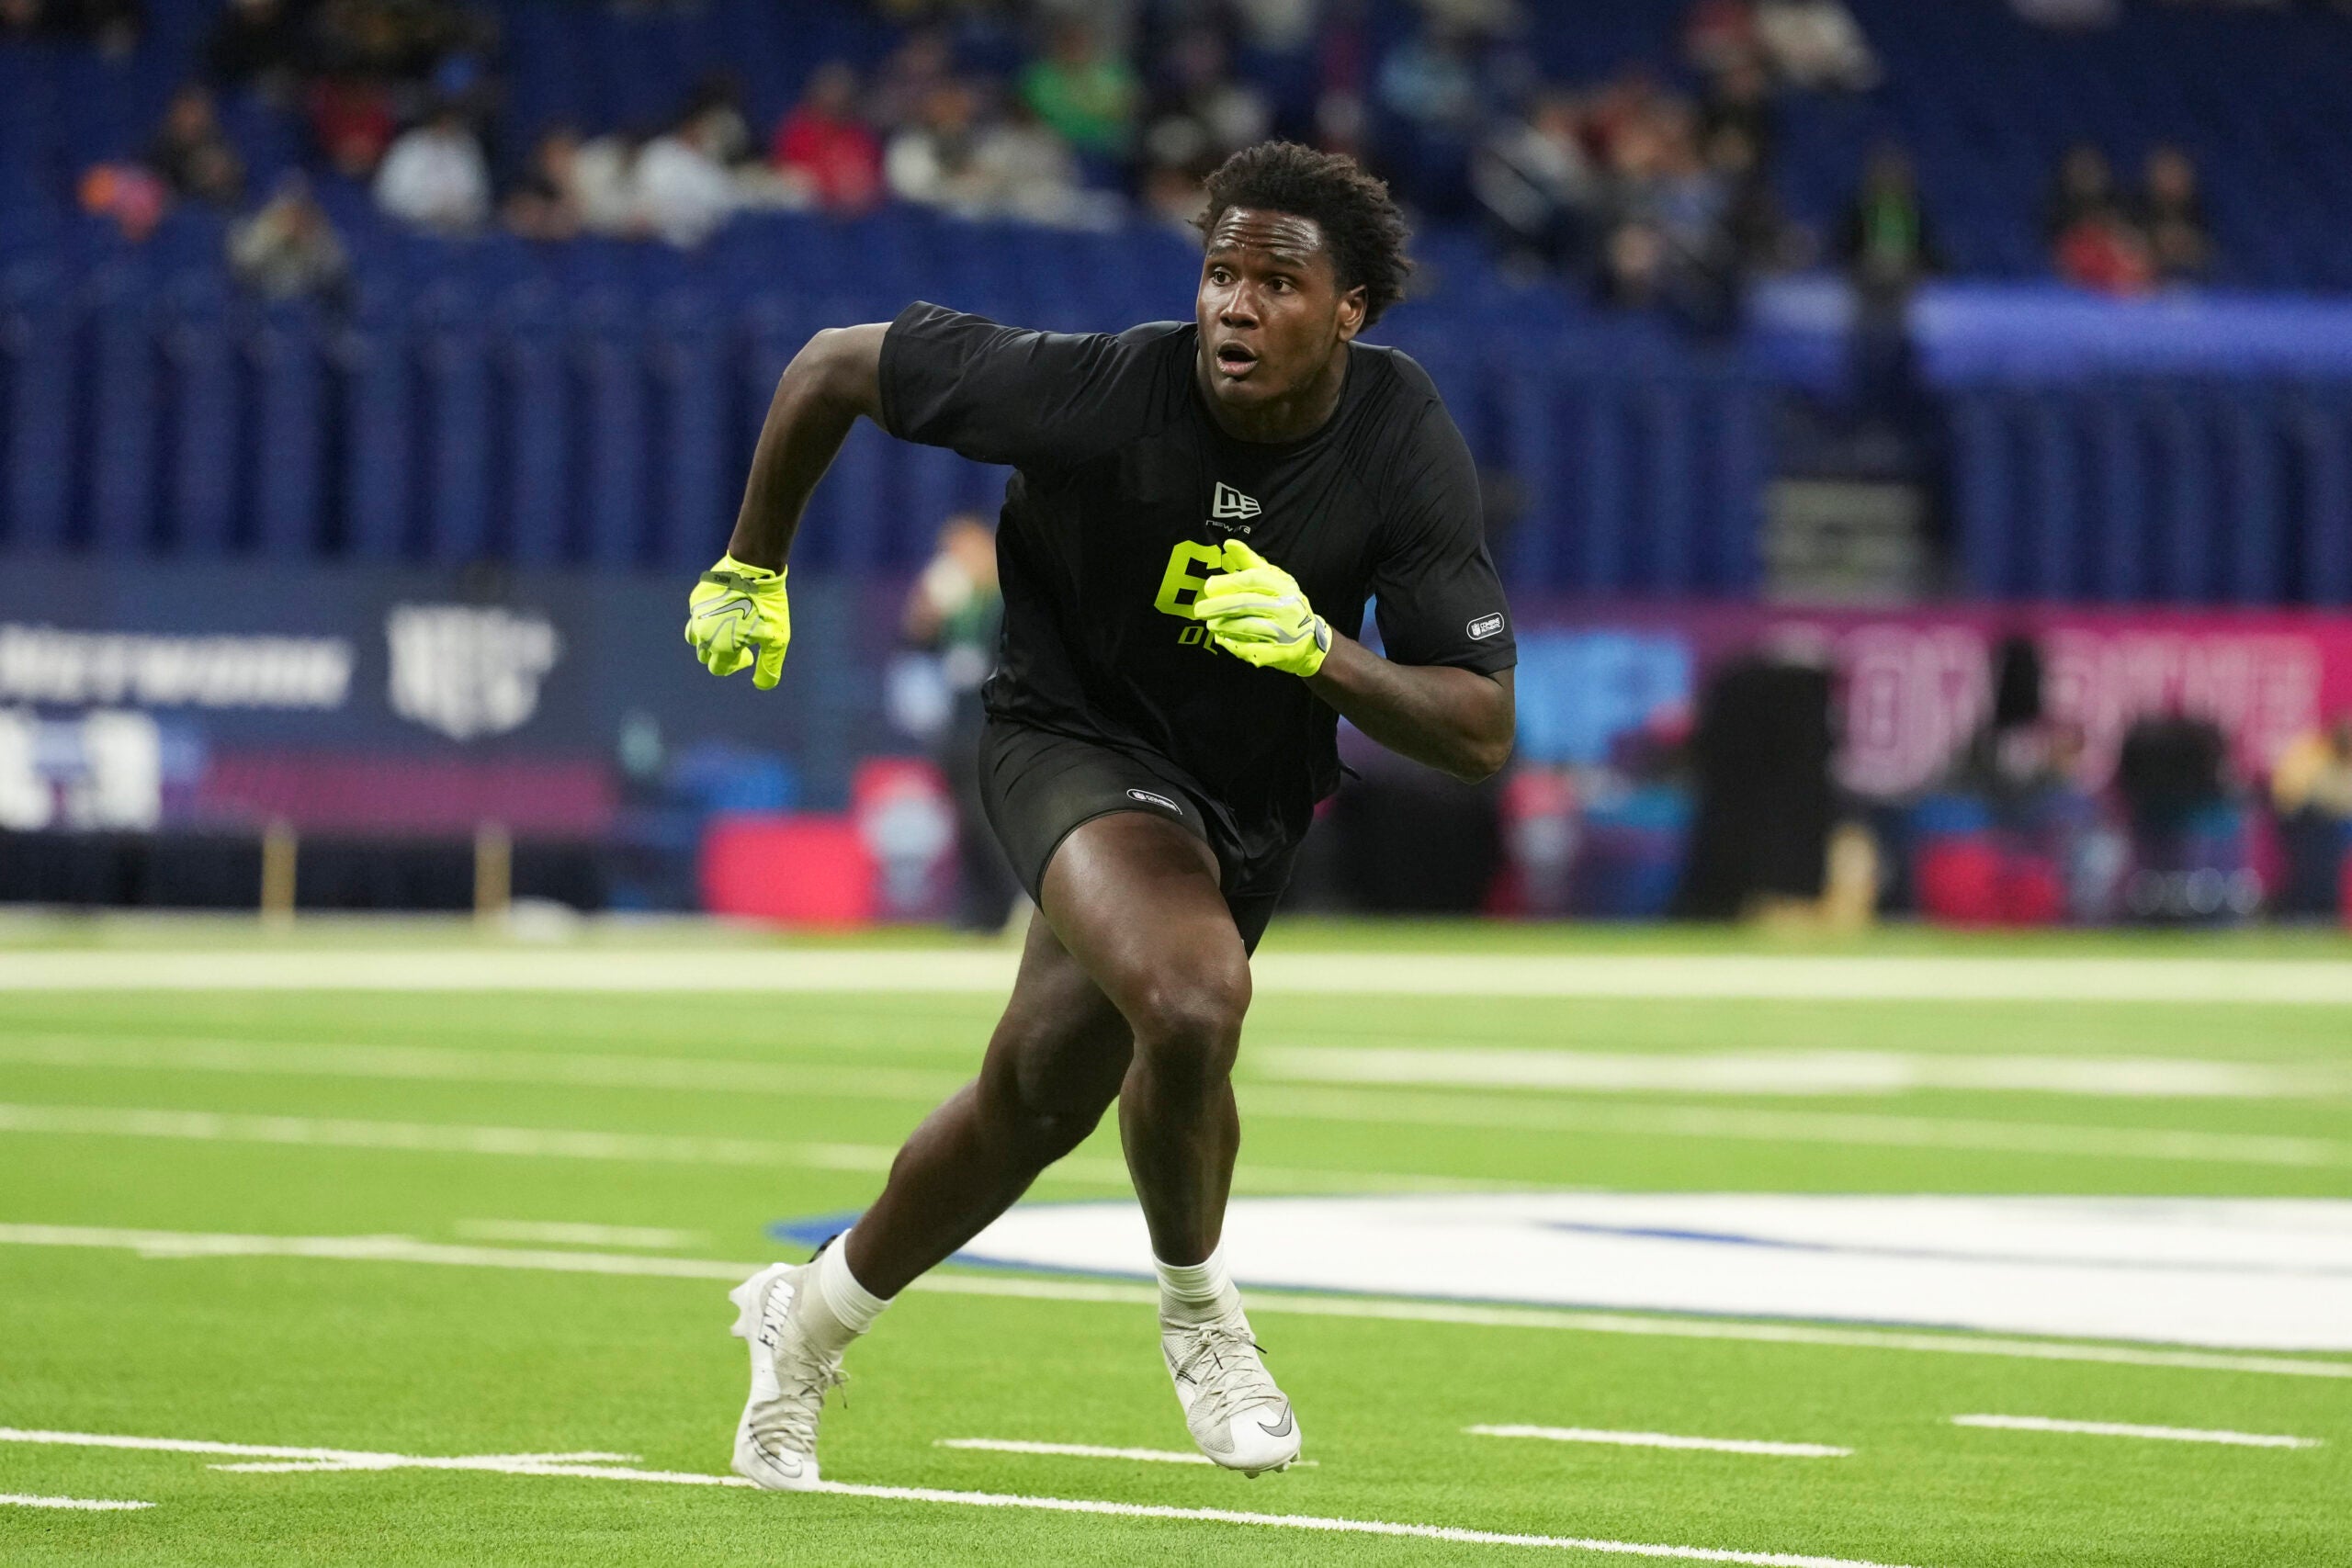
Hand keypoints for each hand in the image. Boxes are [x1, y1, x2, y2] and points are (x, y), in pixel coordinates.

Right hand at [685, 556, 790, 689]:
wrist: (755, 569)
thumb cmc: (769, 607)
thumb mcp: (777, 640)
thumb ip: (769, 666)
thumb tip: (762, 686)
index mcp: (720, 647)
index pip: (718, 668)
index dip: (735, 665)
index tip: (749, 653)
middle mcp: (703, 633)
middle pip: (705, 655)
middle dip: (721, 654)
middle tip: (741, 641)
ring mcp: (696, 615)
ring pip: (694, 638)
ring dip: (708, 640)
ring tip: (727, 630)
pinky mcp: (696, 599)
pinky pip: (696, 616)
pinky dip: (707, 619)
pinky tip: (725, 609)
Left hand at [1195, 540, 1330, 677]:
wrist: (1311, 642)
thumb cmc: (1286, 604)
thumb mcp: (1275, 580)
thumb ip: (1250, 562)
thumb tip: (1228, 543)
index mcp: (1285, 587)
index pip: (1254, 580)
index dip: (1229, 582)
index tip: (1209, 586)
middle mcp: (1288, 608)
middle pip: (1247, 604)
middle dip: (1219, 607)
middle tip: (1199, 610)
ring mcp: (1285, 633)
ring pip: (1246, 627)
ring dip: (1223, 626)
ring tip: (1211, 624)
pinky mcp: (1279, 654)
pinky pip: (1250, 649)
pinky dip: (1232, 644)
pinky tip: (1222, 640)